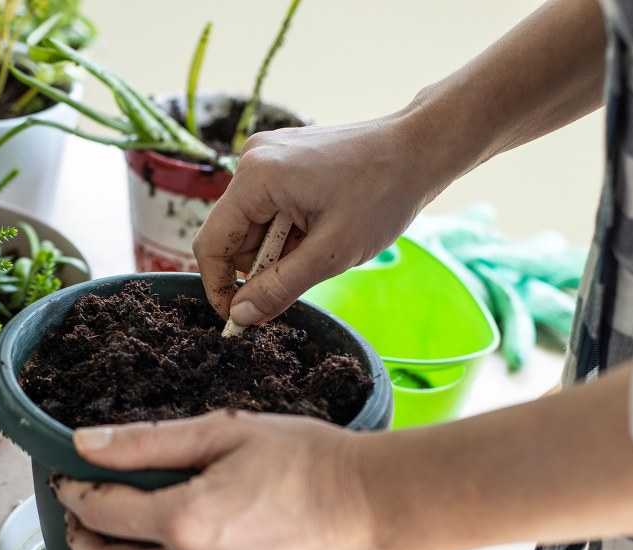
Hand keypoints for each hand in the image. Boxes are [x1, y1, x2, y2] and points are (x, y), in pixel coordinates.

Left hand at [54, 410, 394, 549]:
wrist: (377, 505)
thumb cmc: (311, 460)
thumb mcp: (227, 430)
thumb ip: (148, 441)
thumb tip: (84, 443)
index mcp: (187, 519)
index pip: (100, 512)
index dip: (74, 493)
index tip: (73, 481)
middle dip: (81, 539)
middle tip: (87, 518)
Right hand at [195, 113, 447, 324]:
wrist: (420, 148)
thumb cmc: (382, 194)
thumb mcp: (331, 254)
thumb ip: (279, 288)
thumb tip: (240, 317)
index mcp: (256, 178)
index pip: (211, 244)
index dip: (220, 286)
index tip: (240, 317)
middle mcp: (252, 159)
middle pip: (233, 235)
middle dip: (263, 264)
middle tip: (309, 269)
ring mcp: (268, 154)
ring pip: (254, 223)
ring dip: (281, 247)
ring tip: (324, 242)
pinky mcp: (284, 157)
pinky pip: (270, 205)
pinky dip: (291, 227)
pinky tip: (324, 224)